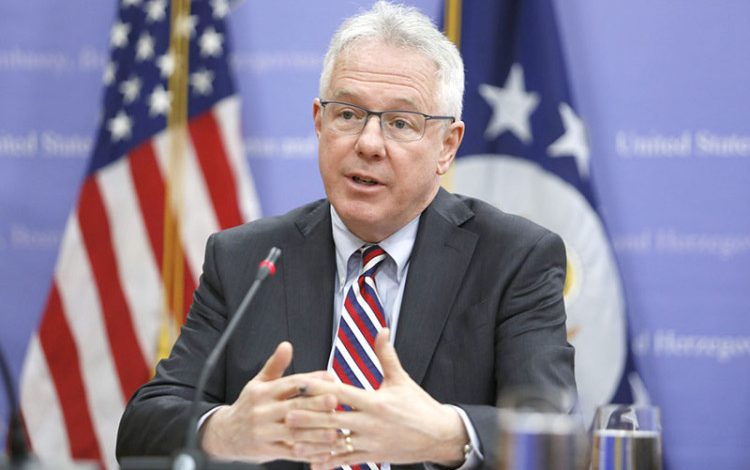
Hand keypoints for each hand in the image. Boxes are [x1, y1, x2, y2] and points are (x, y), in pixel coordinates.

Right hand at [201, 342, 338, 462]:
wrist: (224, 434)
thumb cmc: (248, 406)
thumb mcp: (258, 383)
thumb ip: (275, 365)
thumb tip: (286, 345)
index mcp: (262, 392)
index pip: (290, 384)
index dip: (311, 381)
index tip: (330, 379)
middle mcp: (262, 412)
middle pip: (293, 407)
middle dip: (316, 404)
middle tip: (335, 401)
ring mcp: (264, 433)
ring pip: (294, 432)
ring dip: (316, 433)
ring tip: (335, 432)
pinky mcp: (267, 450)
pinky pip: (290, 452)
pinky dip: (308, 453)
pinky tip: (324, 451)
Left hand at [285, 329, 469, 468]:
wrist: (439, 436)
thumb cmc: (419, 406)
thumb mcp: (402, 379)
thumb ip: (387, 355)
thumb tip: (382, 330)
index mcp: (376, 402)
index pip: (342, 393)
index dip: (320, 388)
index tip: (301, 382)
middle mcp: (371, 423)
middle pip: (333, 420)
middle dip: (308, 418)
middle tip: (286, 414)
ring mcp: (371, 442)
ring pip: (336, 443)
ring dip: (313, 443)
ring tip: (292, 442)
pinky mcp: (373, 456)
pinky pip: (346, 460)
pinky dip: (328, 461)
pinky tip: (312, 460)